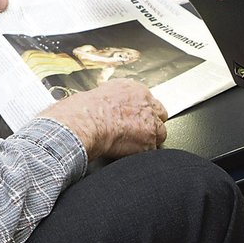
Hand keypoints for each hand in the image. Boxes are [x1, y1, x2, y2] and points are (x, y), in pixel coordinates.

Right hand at [39, 79, 168, 160]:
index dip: (141, 110)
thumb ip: (111, 99)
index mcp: (133, 89)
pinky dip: (140, 154)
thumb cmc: (84, 110)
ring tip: (132, 143)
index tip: (134, 116)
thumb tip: (105, 106)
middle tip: (137, 130)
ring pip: (159, 133)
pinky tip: (127, 153)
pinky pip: (151, 151)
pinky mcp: (149, 143)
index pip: (147, 99)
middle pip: (159, 114)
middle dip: (150, 122)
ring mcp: (150, 123)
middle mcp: (145, 103)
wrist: (85, 124)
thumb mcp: (98, 94)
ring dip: (148, 139)